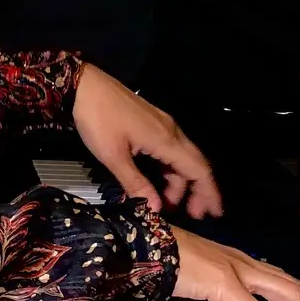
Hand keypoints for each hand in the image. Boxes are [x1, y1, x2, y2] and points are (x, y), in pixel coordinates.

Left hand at [73, 63, 222, 218]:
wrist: (85, 85)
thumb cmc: (97, 119)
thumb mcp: (113, 156)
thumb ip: (135, 183)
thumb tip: (156, 209)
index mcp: (166, 140)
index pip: (198, 170)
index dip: (209, 193)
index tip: (214, 214)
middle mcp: (171, 132)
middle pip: (195, 164)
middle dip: (199, 191)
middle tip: (194, 215)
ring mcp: (162, 126)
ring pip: (181, 158)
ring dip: (180, 182)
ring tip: (168, 204)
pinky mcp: (152, 124)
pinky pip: (170, 150)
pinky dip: (170, 170)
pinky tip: (159, 182)